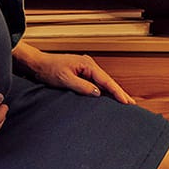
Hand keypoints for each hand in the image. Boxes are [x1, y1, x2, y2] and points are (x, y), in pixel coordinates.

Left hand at [14, 44, 134, 103]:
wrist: (37, 64)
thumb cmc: (48, 70)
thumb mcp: (65, 80)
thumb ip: (82, 86)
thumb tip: (98, 93)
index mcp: (87, 64)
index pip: (106, 81)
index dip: (117, 92)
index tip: (126, 102)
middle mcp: (89, 65)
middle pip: (108, 81)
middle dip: (119, 93)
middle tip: (131, 104)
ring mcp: (86, 68)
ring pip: (103, 82)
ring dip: (113, 92)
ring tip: (124, 102)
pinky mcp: (82, 73)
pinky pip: (97, 82)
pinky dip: (104, 90)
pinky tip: (109, 97)